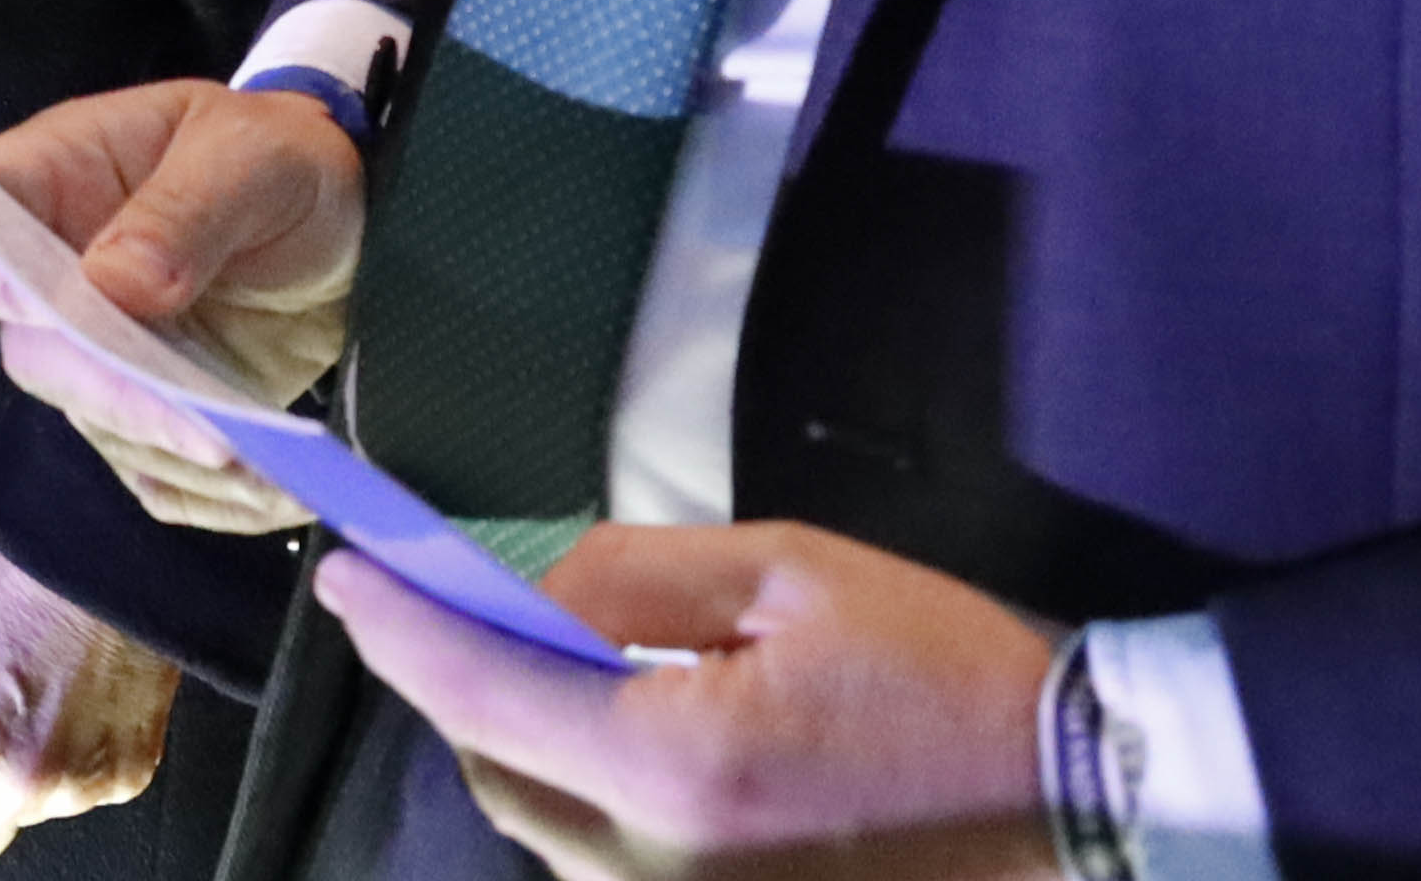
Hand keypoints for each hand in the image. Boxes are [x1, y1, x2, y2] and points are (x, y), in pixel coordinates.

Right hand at [0, 80, 362, 532]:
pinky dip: (213, 492)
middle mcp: (55, 274)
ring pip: (97, 422)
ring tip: (266, 461)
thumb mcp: (255, 156)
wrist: (341, 223)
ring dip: (177, 449)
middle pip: (32, 349)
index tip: (26, 297)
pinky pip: (154, 475)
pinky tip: (276, 482)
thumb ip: (187, 209)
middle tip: (204, 426)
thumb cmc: (280, 161)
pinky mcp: (143, 415)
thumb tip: (111, 282)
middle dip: (110, 389)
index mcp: (57, 176)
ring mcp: (96, 354)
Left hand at [0, 531, 179, 870]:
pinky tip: (65, 706)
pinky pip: (78, 797)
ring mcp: (78, 785)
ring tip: (22, 701)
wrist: (114, 543)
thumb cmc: (22, 571)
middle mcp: (17, 781)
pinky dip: (64, 767)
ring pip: (21, 819)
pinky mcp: (126, 775)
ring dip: (9, 786)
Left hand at [316, 530, 1063, 880]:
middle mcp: (653, 867)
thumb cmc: (945, 673)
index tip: (343, 570)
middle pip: (493, 767)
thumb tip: (529, 584)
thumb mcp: (794, 576)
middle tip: (457, 595)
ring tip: (549, 653)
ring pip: (540, 822)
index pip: (480, 690)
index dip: (397, 625)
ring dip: (521, 736)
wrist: (1077, 808)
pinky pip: (600, 862)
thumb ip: (638, 575)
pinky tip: (624, 729)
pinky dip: (581, 791)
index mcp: (673, 765)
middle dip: (458, 677)